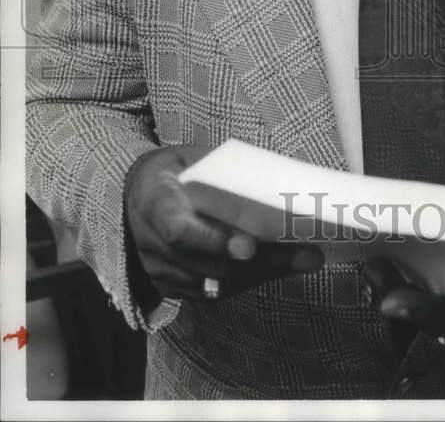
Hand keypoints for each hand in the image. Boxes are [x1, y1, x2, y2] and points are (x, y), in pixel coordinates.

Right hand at [124, 145, 323, 301]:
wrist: (132, 198)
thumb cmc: (172, 172)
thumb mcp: (190, 158)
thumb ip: (222, 169)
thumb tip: (278, 172)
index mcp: (153, 202)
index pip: (178, 231)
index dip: (213, 241)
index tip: (249, 245)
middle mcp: (152, 244)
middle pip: (208, 263)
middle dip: (261, 261)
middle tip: (304, 252)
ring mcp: (161, 271)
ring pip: (217, 283)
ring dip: (265, 272)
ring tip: (306, 258)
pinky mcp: (173, 287)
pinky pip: (216, 292)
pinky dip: (251, 280)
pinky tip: (282, 265)